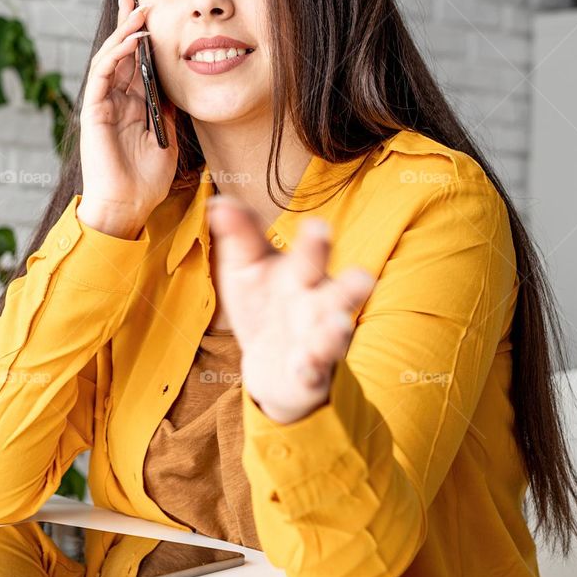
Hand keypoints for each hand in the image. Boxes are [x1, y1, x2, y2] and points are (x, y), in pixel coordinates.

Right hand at [78, 0, 177, 236]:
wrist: (129, 205)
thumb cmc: (148, 178)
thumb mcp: (167, 134)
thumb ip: (167, 108)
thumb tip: (177, 82)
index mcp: (131, 102)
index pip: (135, 59)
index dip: (140, 34)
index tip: (152, 8)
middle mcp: (115, 98)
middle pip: (119, 50)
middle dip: (127, 21)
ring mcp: (102, 103)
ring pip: (109, 57)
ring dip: (124, 32)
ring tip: (139, 11)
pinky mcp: (93, 111)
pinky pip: (102, 74)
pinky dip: (117, 54)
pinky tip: (133, 40)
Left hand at [205, 194, 375, 423]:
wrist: (270, 361)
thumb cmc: (263, 302)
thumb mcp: (246, 268)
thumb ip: (240, 235)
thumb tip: (217, 202)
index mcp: (303, 273)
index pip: (310, 253)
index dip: (315, 242)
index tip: (317, 226)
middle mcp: (319, 303)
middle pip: (336, 290)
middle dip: (347, 283)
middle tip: (360, 274)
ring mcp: (319, 340)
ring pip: (334, 333)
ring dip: (336, 329)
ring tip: (335, 321)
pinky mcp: (311, 374)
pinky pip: (314, 372)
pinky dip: (310, 367)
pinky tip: (302, 364)